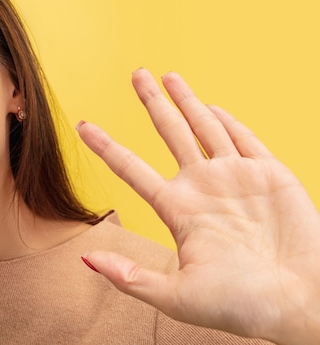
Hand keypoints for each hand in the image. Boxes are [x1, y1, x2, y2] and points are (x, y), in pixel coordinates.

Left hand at [78, 69, 319, 344]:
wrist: (303, 304)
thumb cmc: (242, 306)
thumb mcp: (176, 297)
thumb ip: (130, 277)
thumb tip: (85, 259)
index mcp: (178, 211)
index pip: (132, 169)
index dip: (106, 146)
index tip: (82, 126)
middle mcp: (202, 188)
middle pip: (168, 132)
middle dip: (151, 102)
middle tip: (136, 74)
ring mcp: (235, 178)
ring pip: (204, 127)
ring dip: (186, 100)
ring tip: (167, 76)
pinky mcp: (270, 174)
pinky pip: (245, 139)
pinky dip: (227, 120)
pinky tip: (210, 106)